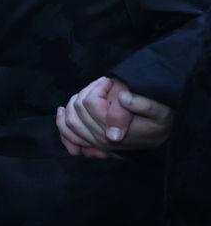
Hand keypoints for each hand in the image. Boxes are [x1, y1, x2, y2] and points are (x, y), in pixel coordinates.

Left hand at [56, 76, 173, 157]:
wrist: (163, 135)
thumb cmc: (161, 120)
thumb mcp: (159, 110)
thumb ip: (142, 104)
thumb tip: (123, 98)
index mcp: (116, 129)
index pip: (90, 103)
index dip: (98, 87)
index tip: (110, 82)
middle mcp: (103, 139)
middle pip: (77, 109)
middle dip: (86, 92)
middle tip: (100, 86)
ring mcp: (96, 143)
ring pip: (69, 121)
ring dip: (73, 104)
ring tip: (87, 93)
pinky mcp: (93, 144)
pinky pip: (70, 137)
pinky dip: (63, 125)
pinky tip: (62, 112)